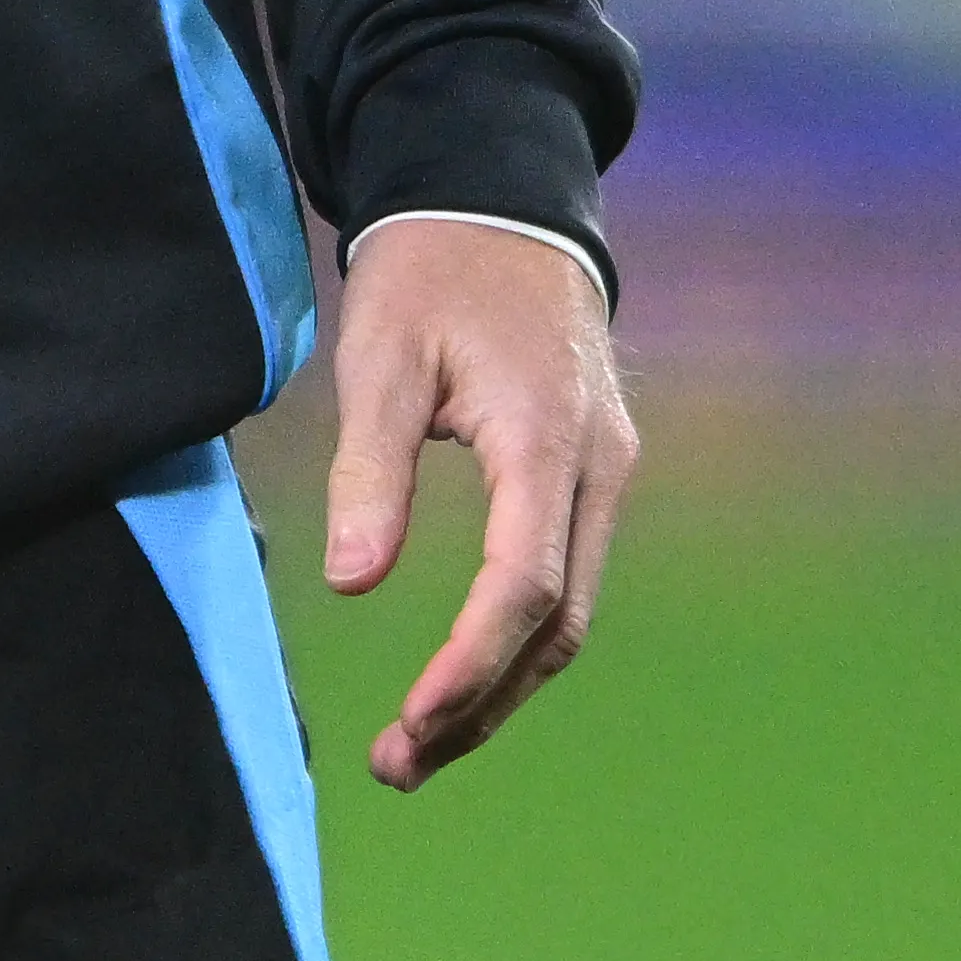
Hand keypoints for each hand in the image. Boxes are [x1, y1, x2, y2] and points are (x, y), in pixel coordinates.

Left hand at [315, 217, 634, 791]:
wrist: (501, 198)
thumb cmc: (431, 269)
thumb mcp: (380, 354)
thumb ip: (369, 466)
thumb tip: (353, 583)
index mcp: (548, 436)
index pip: (522, 584)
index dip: (469, 664)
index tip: (411, 721)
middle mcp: (598, 465)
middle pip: (557, 623)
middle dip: (483, 703)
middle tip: (399, 763)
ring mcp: (607, 470)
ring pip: (569, 612)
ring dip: (501, 684)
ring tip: (418, 743)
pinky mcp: (593, 471)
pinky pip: (566, 576)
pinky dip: (517, 638)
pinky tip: (463, 674)